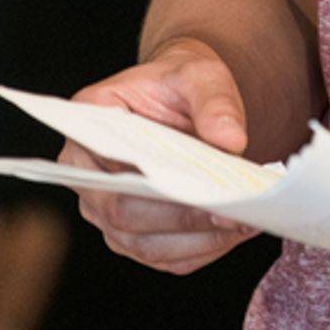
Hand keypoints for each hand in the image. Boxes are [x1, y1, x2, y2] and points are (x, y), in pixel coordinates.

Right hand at [62, 38, 258, 275]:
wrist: (183, 96)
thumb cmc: (181, 81)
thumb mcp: (200, 73)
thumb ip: (214, 100)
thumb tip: (231, 141)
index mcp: (87, 126)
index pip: (109, 166)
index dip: (152, 185)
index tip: (200, 190)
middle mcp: (86, 174)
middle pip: (124, 214)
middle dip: (182, 219)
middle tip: (234, 214)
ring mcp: (106, 210)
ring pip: (145, 245)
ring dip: (197, 241)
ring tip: (244, 223)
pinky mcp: (132, 233)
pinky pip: (164, 256)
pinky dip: (201, 249)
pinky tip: (233, 232)